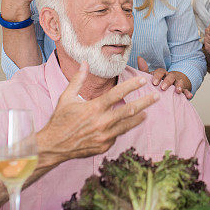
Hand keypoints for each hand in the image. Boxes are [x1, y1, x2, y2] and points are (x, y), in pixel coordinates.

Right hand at [37, 63, 158, 163]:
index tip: (142, 79)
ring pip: (128, 125)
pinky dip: (120, 129)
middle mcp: (101, 122)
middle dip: (145, 102)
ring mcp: (104, 136)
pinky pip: (117, 135)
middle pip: (129, 110)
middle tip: (157, 96)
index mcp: (94, 108)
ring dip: (139, 117)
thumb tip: (85, 62)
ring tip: (147, 112)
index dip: (132, 85)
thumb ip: (78, 79)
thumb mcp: (67, 97)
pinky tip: (123, 125)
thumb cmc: (60, 120)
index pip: (117, 93)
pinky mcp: (104, 146)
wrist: (53, 146)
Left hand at [137, 57, 192, 98]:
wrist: (173, 84)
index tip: (154, 83)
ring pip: (179, 82)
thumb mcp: (152, 76)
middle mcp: (170, 76)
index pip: (160, 71)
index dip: (157, 76)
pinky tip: (189, 96)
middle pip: (170, 76)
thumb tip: (139, 58)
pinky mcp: (183, 89)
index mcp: (162, 74)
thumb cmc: (160, 81)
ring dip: (179, 85)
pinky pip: (186, 90)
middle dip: (167, 81)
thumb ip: (145, 70)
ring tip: (178, 91)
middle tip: (163, 88)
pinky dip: (188, 93)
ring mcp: (178, 82)